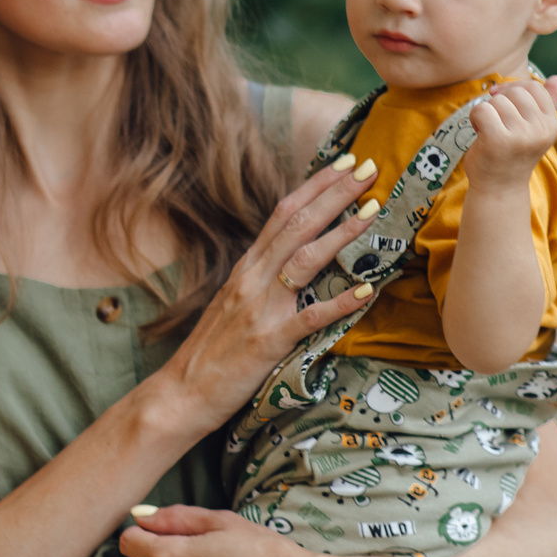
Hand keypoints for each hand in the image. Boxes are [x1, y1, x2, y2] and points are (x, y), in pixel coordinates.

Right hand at [149, 155, 388, 432]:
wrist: (182, 392)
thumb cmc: (213, 351)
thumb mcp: (234, 302)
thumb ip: (263, 279)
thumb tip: (298, 259)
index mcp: (246, 268)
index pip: (283, 214)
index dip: (316, 187)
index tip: (346, 165)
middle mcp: (252, 279)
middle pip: (297, 225)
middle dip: (335, 194)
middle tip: (370, 168)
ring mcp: (260, 308)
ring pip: (305, 260)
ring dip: (342, 233)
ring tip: (374, 211)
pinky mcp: (269, 341)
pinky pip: (309, 317)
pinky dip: (339, 303)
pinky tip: (366, 291)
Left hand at [460, 75, 556, 190]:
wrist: (499, 188)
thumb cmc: (513, 153)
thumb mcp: (534, 128)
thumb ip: (547, 103)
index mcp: (552, 125)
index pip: (535, 87)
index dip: (514, 89)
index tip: (502, 100)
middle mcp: (540, 130)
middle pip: (514, 93)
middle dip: (499, 103)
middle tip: (497, 124)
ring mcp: (520, 136)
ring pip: (496, 101)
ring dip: (487, 113)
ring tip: (490, 131)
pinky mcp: (497, 140)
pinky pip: (481, 110)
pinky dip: (474, 118)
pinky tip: (479, 133)